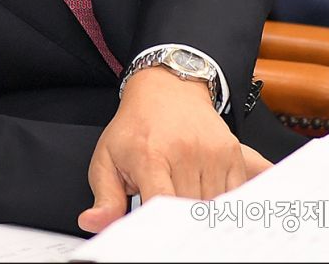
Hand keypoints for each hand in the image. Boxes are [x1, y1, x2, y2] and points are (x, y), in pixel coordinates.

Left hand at [78, 66, 271, 232]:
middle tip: (168, 224)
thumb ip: (105, 197)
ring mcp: (211, 152)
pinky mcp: (230, 152)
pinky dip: (222, 207)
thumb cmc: (136, 127)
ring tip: (184, 207)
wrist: (166, 88)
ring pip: (213, 207)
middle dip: (180, 224)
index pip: (162, 203)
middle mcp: (184, 152)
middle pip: (190, 212)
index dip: (162, 229)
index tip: (158, 241)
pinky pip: (234, 196)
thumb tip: (93, 223)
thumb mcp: (108, 157)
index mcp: (150, 155)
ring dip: (201, 216)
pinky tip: (207, 204)